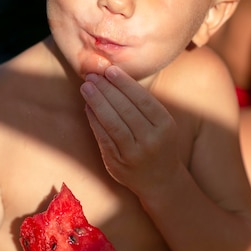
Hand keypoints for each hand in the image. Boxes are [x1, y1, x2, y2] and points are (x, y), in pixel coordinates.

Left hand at [80, 65, 180, 194]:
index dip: (125, 83)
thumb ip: (144, 105)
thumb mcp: (162, 124)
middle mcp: (151, 140)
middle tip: (92, 75)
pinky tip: (87, 107)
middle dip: (106, 89)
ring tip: (86, 87)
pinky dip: (94, 120)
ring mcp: (134, 153)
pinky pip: (103, 138)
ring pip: (112, 123)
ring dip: (97, 102)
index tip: (110, 70)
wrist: (161, 181)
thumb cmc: (159, 144)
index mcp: (165, 125)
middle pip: (126, 109)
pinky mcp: (118, 163)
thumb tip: (115, 78)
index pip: (142, 99)